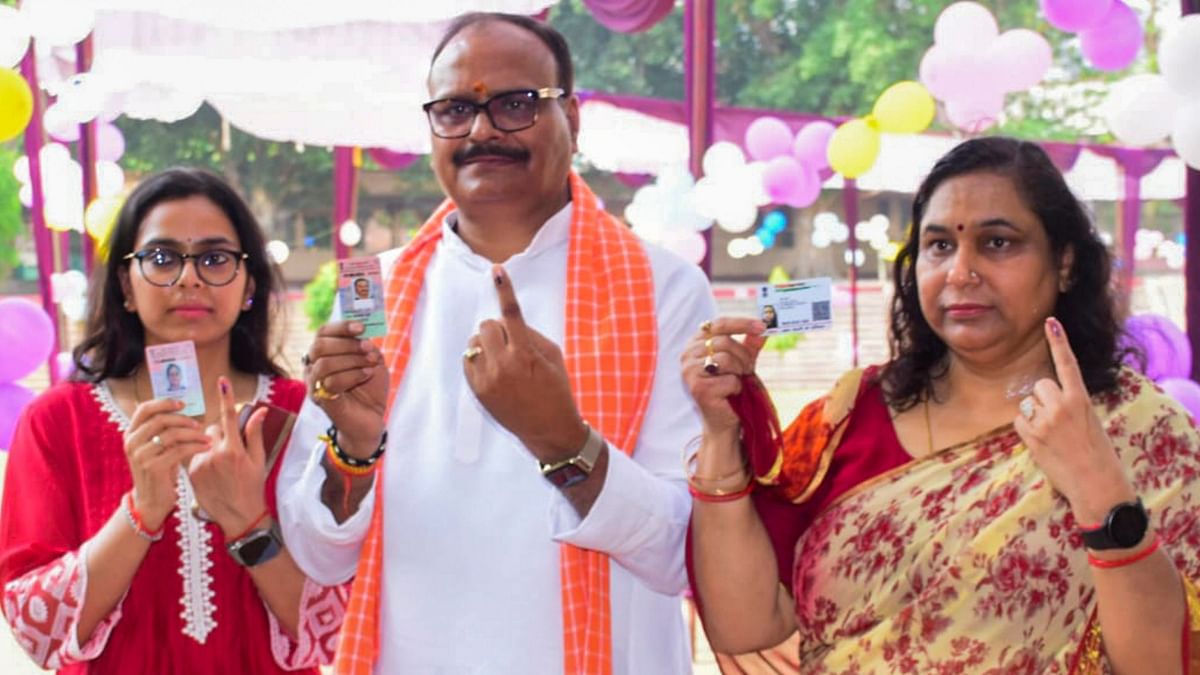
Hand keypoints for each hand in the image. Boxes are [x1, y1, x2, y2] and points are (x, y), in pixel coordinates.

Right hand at [123, 398, 211, 529]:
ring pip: (172, 434)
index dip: (165, 403)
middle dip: (183, 419)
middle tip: (199, 424)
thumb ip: (162, 429)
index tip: (183, 404)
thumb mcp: (156, 447)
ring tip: (207, 437)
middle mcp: (131, 443)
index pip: (144, 409)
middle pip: (160, 419)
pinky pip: (179, 450)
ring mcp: (141, 455)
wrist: (150, 501)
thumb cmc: (159, 470)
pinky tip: (207, 447)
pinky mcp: (153, 467)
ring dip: (193, 434)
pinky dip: (196, 446)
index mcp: (130, 434)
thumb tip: (180, 407)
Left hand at [188, 377, 269, 538]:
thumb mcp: (259, 460)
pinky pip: (193, 454)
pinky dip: (201, 457)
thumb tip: (260, 411)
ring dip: (209, 446)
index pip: (230, 417)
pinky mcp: (190, 472)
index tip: (222, 381)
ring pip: (201, 442)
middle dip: (221, 433)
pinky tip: (212, 472)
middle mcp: (214, 455)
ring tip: (221, 466)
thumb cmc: (253, 488)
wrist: (238, 516)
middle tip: (231, 451)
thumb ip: (255, 434)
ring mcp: (200, 464)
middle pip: (213, 429)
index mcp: (234, 450)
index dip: (226, 397)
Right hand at [304, 321, 388, 457]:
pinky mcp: (320, 399)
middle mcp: (314, 366)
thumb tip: (363, 336)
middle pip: (320, 345)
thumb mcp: (373, 361)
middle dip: (348, 344)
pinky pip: (330, 383)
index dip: (341, 327)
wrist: (371, 417)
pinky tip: (365, 375)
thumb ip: (367, 346)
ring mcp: (314, 383)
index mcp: (325, 353)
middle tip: (368, 348)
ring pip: (324, 364)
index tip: (361, 328)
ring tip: (370, 364)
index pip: (323, 332)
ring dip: (352, 361)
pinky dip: (352, 376)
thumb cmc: (369, 388)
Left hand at [463, 265, 586, 462]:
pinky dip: (479, 358)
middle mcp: (503, 366)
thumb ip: (531, 335)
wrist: (548, 429)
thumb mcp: (553, 357)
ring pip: (474, 342)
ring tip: (503, 360)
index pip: (512, 315)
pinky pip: (468, 359)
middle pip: (486, 325)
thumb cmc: (556, 390)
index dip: (505, 290)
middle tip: (513, 344)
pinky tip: (495, 371)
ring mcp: (487, 380)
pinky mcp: (477, 391)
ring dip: (487, 344)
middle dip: (499, 329)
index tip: (497, 270)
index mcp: (525, 354)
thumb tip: (508, 322)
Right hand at [681, 317, 766, 435]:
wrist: (723, 419)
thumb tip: (764, 328)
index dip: (742, 323)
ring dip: (740, 372)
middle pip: (724, 342)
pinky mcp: (698, 389)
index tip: (762, 326)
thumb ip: (750, 344)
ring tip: (737, 382)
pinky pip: (729, 380)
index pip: (719, 323)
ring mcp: (690, 372)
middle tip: (748, 369)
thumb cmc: (730, 387)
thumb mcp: (742, 361)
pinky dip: (737, 388)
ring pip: (726, 360)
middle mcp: (688, 355)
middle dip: (743, 356)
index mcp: (695, 343)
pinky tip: (730, 394)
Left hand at [1014, 317, 1135, 524]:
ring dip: (1035, 415)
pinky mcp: (1032, 436)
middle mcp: (1063, 405)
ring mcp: (1046, 420)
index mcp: (1082, 399)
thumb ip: (1072, 404)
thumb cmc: (1098, 454)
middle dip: (1044, 398)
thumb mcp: (1091, 422)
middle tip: (1058, 421)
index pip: (1068, 364)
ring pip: (1028, 403)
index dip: (1058, 342)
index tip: (1051, 321)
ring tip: (1053, 435)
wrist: (1097, 485)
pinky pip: (1019, 422)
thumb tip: (1047, 396)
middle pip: (1040, 385)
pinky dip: (1026, 430)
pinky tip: (1043, 443)